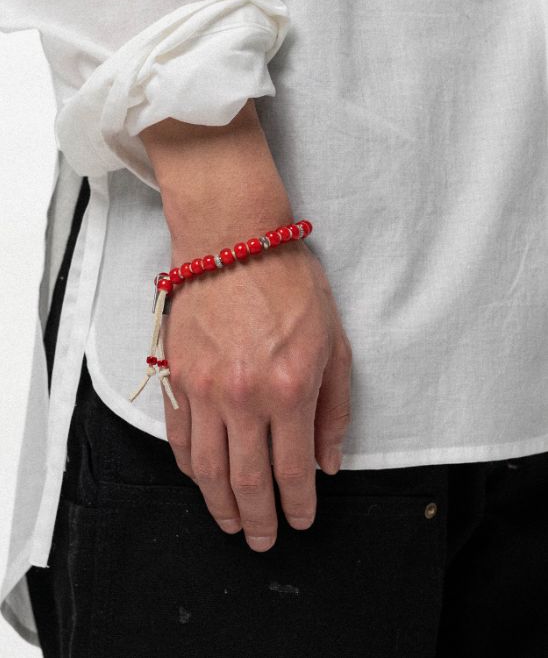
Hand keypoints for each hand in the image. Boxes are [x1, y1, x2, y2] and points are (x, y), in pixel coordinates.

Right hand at [161, 237, 351, 551]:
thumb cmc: (290, 283)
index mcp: (290, 389)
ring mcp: (204, 390)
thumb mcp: (334, 341)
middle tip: (264, 541)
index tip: (301, 521)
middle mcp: (244, 398)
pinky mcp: (177, 378)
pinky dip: (189, 468)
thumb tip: (328, 462)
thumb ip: (334, 408)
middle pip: (248, 481)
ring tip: (231, 525)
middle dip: (260, 520)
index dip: (299, 504)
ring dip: (220, 506)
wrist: (232, 240)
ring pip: (208, 470)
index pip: (294, 469)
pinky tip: (201, 481)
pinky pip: (179, 438)